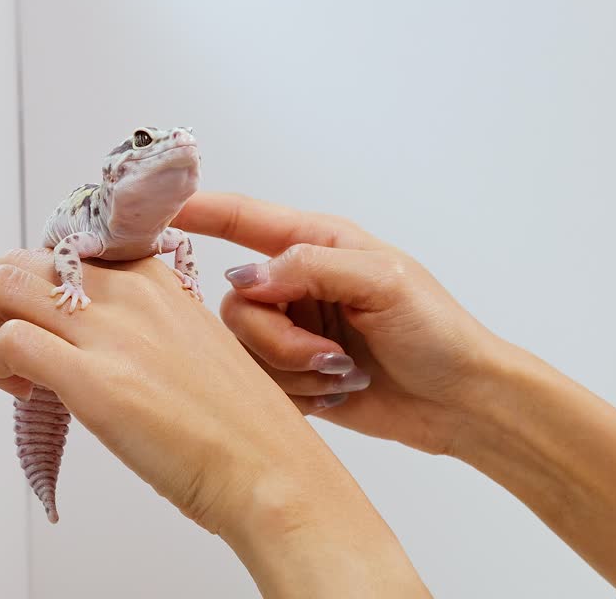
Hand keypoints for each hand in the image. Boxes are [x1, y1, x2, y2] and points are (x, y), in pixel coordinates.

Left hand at [0, 249, 426, 595]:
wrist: (271, 472)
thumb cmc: (239, 427)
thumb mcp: (192, 347)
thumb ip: (140, 329)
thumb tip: (88, 342)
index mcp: (155, 279)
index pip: (61, 252)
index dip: (20, 278)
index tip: (0, 306)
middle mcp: (130, 292)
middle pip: (21, 261)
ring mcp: (112, 332)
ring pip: (3, 286)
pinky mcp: (94, 379)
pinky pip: (8, 343)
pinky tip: (18, 392)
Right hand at [174, 192, 508, 455]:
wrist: (461, 404)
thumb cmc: (437, 331)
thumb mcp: (381, 280)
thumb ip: (308, 266)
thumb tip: (245, 277)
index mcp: (316, 244)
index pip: (243, 219)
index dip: (197, 211)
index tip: (154, 211)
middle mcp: (295, 284)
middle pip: (236, 302)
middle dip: (275, 335)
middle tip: (327, 355)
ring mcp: (292, 331)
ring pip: (243, 347)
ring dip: (291, 367)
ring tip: (339, 375)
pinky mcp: (292, 375)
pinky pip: (260, 381)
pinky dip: (296, 393)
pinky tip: (336, 394)